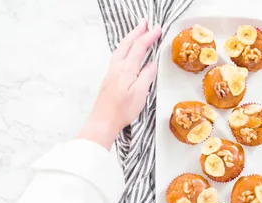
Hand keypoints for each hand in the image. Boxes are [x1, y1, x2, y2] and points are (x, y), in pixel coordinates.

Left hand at [78, 19, 161, 149]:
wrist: (103, 121)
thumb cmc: (122, 110)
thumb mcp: (140, 93)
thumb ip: (146, 76)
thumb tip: (152, 64)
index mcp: (126, 69)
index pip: (139, 47)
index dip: (149, 36)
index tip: (158, 29)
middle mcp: (117, 67)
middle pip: (127, 43)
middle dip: (137, 32)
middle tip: (145, 22)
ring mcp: (112, 71)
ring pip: (121, 48)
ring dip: (130, 38)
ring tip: (137, 32)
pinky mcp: (110, 78)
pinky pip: (118, 55)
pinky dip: (124, 47)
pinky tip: (127, 50)